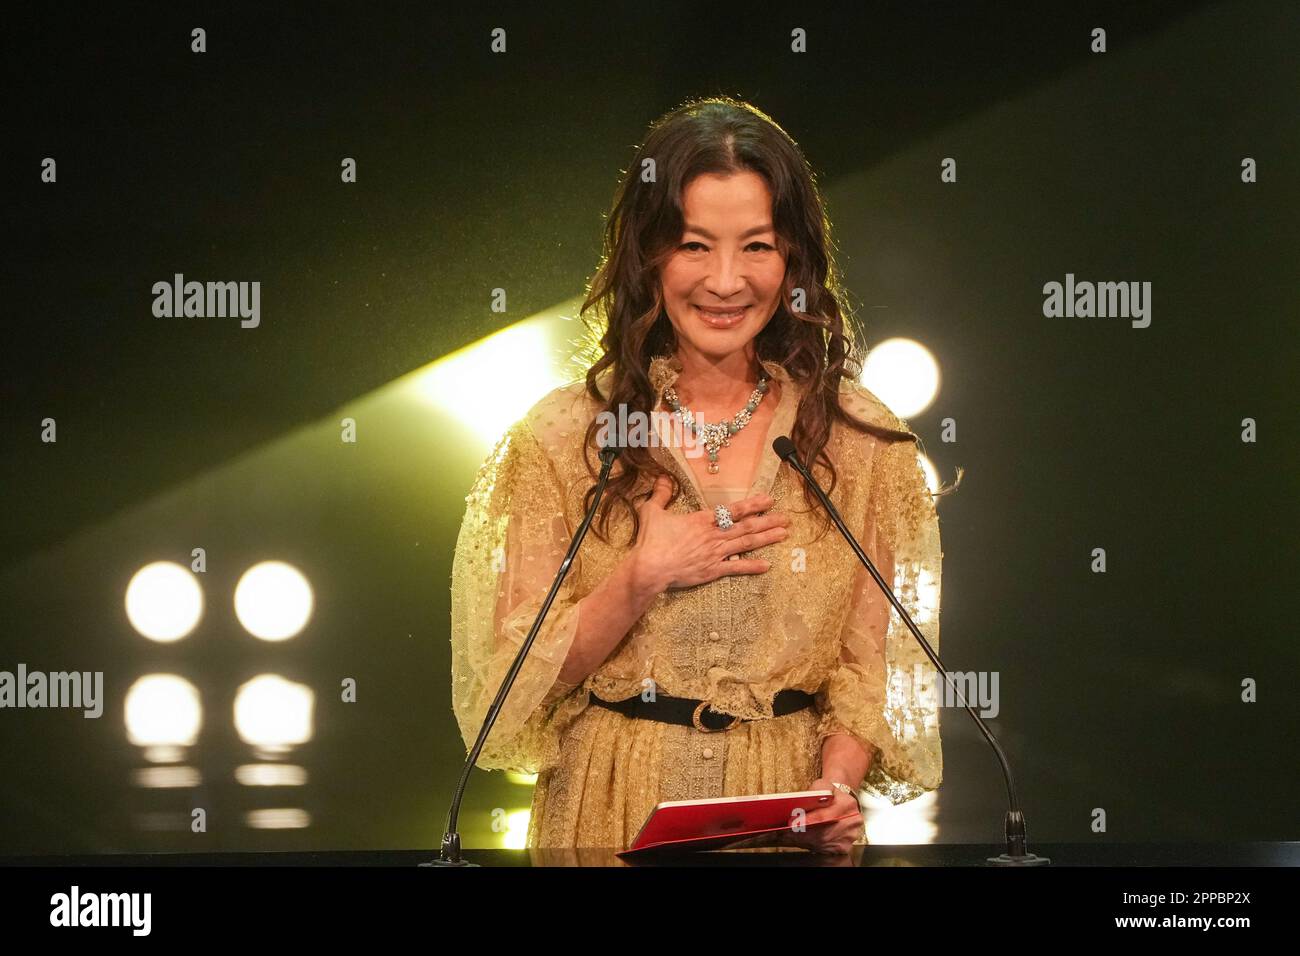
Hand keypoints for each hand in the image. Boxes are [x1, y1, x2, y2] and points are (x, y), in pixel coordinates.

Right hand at [628, 475, 789, 592]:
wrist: (649, 568)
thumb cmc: (651, 541)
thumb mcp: (652, 511)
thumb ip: (661, 494)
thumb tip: (662, 477)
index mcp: (703, 520)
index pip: (734, 510)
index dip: (753, 504)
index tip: (769, 500)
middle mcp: (714, 535)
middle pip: (747, 526)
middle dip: (768, 521)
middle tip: (786, 518)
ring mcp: (715, 553)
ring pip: (746, 544)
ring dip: (766, 539)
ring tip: (783, 534)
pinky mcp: (713, 570)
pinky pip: (736, 568)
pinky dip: (752, 567)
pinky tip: (767, 565)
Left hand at [781, 777, 862, 854]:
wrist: (840, 801)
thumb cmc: (829, 793)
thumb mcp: (822, 785)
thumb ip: (815, 791)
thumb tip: (804, 803)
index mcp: (848, 804)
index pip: (825, 816)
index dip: (808, 821)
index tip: (794, 824)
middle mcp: (852, 822)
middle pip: (823, 833)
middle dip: (802, 834)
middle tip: (785, 832)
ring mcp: (849, 836)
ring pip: (822, 843)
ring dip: (803, 840)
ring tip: (788, 835)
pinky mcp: (844, 846)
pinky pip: (824, 850)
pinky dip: (810, 845)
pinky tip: (800, 840)